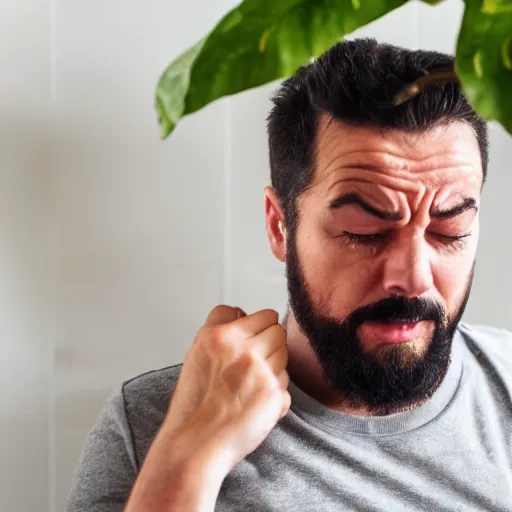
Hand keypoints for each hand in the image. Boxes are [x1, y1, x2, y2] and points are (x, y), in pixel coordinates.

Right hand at [162, 305, 290, 474]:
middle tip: (253, 362)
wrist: (196, 443)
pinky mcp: (273, 394)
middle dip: (270, 343)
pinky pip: (285, 382)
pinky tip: (255, 400)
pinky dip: (275, 391)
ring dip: (273, 366)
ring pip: (284, 354)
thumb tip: (243, 313)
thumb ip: (220, 325)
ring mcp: (260, 371)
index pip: (264, 314)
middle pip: (279, 331)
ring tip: (251, 383)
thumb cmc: (194, 403)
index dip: (261, 327)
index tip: (256, 336)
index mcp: (221, 335)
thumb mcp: (196, 351)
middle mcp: (242, 349)